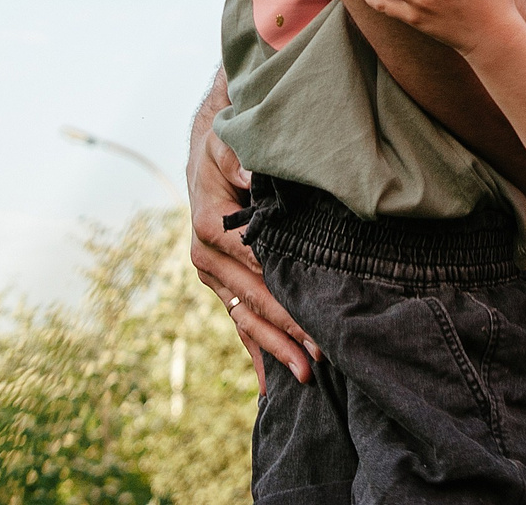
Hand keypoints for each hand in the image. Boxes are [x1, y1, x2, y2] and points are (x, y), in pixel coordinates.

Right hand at [187, 124, 317, 379]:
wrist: (207, 150)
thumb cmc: (225, 143)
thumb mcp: (229, 142)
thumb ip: (241, 158)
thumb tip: (253, 172)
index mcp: (210, 225)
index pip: (254, 268)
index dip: (283, 296)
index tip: (313, 319)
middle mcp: (207, 257)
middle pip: (251, 301)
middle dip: (285, 331)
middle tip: (319, 358)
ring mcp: (214, 274)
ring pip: (245, 318)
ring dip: (274, 347)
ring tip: (304, 376)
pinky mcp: (222, 282)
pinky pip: (239, 320)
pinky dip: (256, 349)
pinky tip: (271, 382)